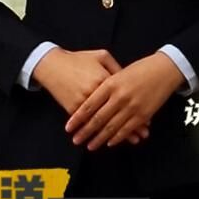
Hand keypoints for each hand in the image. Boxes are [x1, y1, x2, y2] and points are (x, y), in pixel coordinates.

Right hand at [31, 47, 150, 145]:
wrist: (53, 64)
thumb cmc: (78, 59)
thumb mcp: (101, 56)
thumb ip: (116, 68)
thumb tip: (128, 81)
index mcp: (106, 80)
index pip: (124, 99)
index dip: (135, 111)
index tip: (146, 122)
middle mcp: (96, 93)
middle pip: (115, 114)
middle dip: (129, 128)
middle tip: (140, 137)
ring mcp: (83, 102)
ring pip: (102, 122)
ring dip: (115, 134)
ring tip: (128, 142)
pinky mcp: (72, 108)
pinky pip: (87, 123)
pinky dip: (97, 131)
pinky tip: (105, 139)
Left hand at [64, 51, 185, 151]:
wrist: (164, 70)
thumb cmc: (140, 69)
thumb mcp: (119, 72)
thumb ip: (105, 85)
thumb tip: (91, 99)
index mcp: (110, 84)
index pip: (89, 105)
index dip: (77, 118)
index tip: (69, 127)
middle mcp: (119, 97)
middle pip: (97, 119)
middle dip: (85, 132)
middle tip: (76, 140)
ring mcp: (131, 107)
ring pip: (111, 128)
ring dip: (99, 138)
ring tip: (90, 145)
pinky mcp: (143, 115)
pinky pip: (126, 130)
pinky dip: (117, 138)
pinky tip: (110, 142)